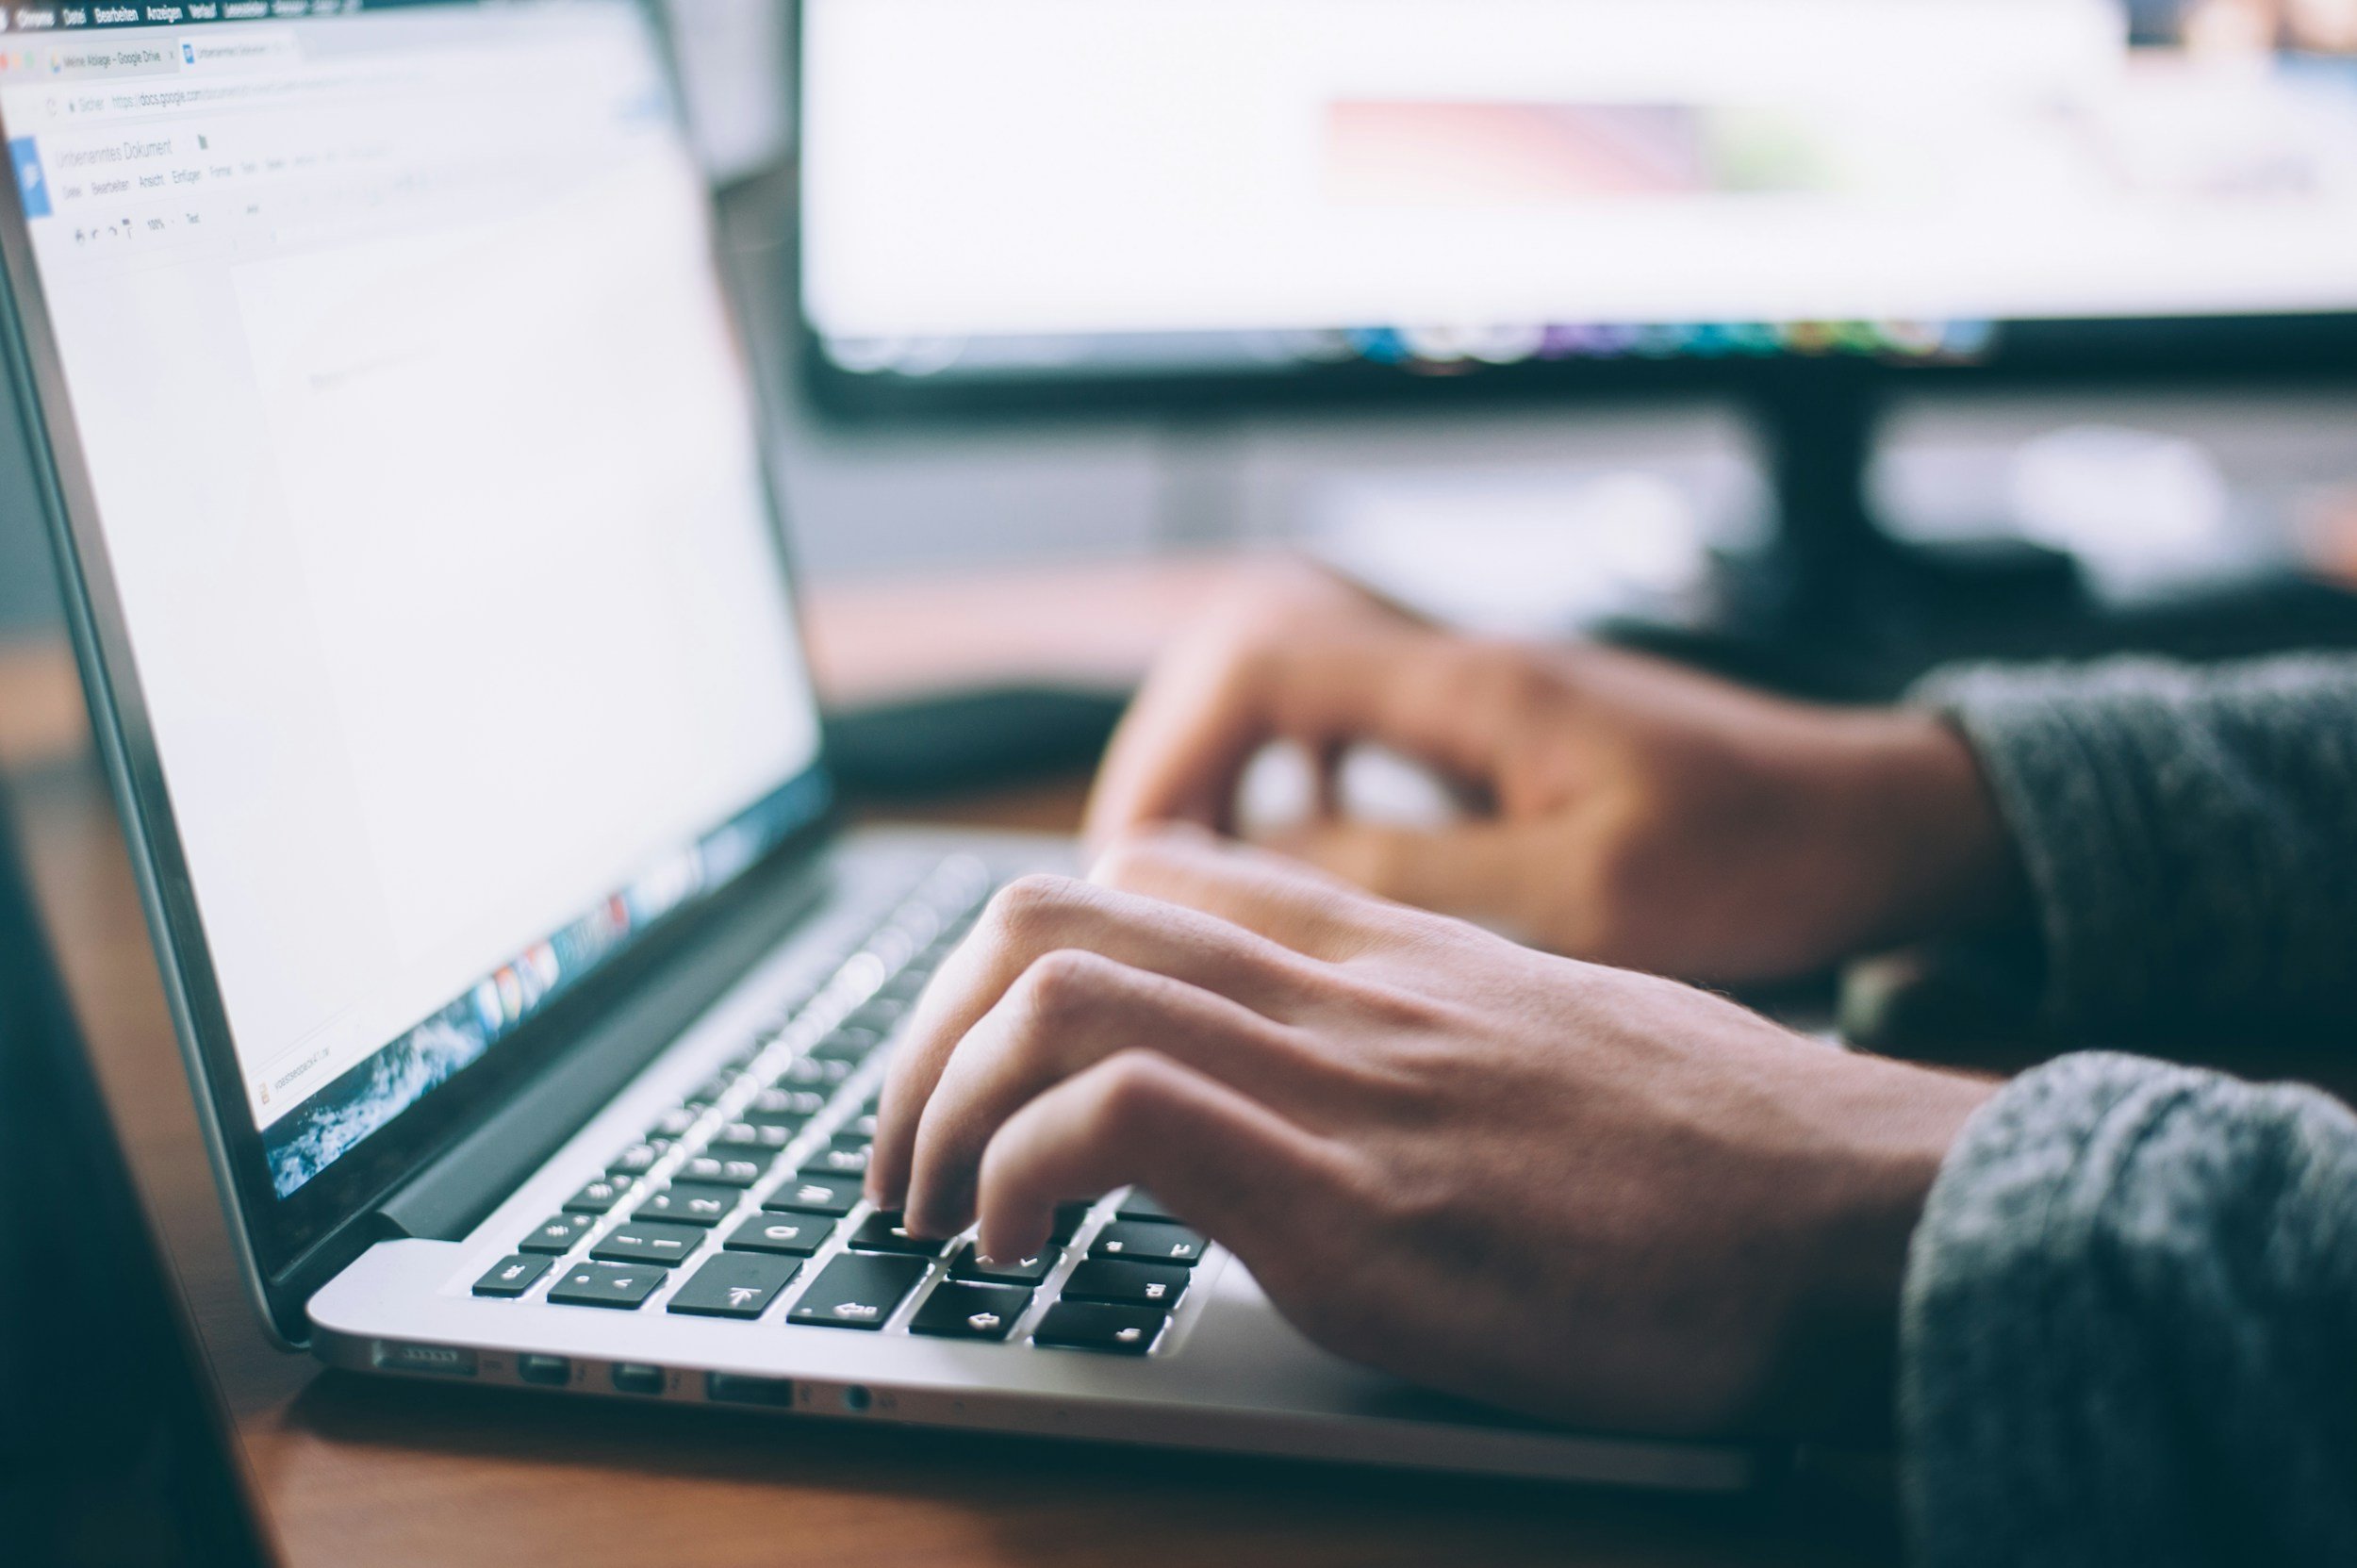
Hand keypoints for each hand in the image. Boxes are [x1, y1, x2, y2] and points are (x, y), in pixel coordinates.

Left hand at [869, 828, 1996, 1437]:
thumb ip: (1427, 1030)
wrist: (1867, 1212)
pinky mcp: (1356, 1202)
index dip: (1016, 959)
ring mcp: (1342, 1083)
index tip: (984, 1065)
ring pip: (1050, 988)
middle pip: (1048, 911)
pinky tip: (1016, 1252)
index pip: (1144, 873)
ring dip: (936, 1104)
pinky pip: (1116, 1117)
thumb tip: (1348, 1083)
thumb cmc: (1731, 1152)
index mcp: (1385, 950)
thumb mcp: (1556, 1042)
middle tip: (905, 1152)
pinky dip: (1017, 1175)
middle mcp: (1341, 988)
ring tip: (930, 1211)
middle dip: (924, 1033)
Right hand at [1085, 562, 2022, 983]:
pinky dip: (1298, 788)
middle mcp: (1460, 669)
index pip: (1259, 659)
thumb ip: (1417, 876)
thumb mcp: (1588, 894)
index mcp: (1472, 687)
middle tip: (1140, 879)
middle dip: (1176, 761)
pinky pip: (1353, 734)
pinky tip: (1304, 864)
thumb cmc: (1763, 855)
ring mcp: (1478, 698)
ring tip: (1197, 878)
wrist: (1880, 822)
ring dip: (1229, 773)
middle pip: (1251, 659)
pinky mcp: (1499, 738)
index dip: (1172, 751)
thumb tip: (1259, 869)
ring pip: (1295, 694)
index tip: (1138, 860)